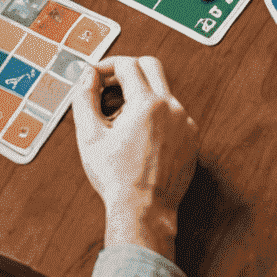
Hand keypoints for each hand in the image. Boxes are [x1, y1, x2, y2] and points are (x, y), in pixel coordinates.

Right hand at [72, 56, 197, 259]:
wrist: (144, 212)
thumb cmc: (117, 179)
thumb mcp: (89, 136)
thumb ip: (84, 98)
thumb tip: (87, 76)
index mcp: (148, 104)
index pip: (127, 64)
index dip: (107, 66)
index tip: (96, 76)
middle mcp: (172, 108)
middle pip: (150, 66)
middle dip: (128, 69)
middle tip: (111, 86)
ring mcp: (185, 123)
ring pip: (162, 90)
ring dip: (142, 95)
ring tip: (121, 121)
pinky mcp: (191, 138)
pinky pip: (173, 113)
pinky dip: (157, 115)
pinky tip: (140, 135)